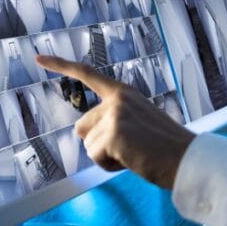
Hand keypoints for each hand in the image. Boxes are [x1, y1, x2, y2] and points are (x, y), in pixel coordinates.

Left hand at [35, 55, 194, 188]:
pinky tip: (131, 161)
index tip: (39, 59)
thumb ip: (113, 120)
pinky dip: (109, 166)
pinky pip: (95, 157)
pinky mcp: (112, 134)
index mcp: (125, 93)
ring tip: (134, 155)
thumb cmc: (166, 147)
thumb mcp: (139, 122)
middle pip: (82, 126)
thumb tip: (84, 133)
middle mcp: (117, 99)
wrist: (187, 159)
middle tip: (129, 148)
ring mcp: (114, 115)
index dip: (61, 66)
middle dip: (97, 143)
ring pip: (88, 145)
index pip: (88, 74)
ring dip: (105, 157)